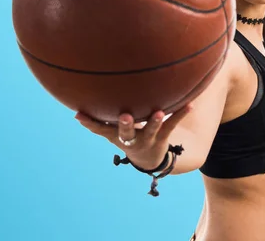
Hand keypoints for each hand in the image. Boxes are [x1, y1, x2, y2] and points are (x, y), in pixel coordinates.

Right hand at [74, 103, 192, 170]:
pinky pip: (173, 125)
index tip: (80, 115)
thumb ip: (96, 124)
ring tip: (160, 112)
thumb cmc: (127, 138)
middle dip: (125, 125)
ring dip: (155, 121)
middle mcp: (132, 139)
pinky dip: (181, 114)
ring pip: (152, 130)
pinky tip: (189, 104)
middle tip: (125, 116)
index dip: (91, 124)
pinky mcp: (163, 136)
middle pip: (127, 133)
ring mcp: (148, 139)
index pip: (102, 130)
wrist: (149, 160)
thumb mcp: (111, 134)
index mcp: (117, 136)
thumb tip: (75, 114)